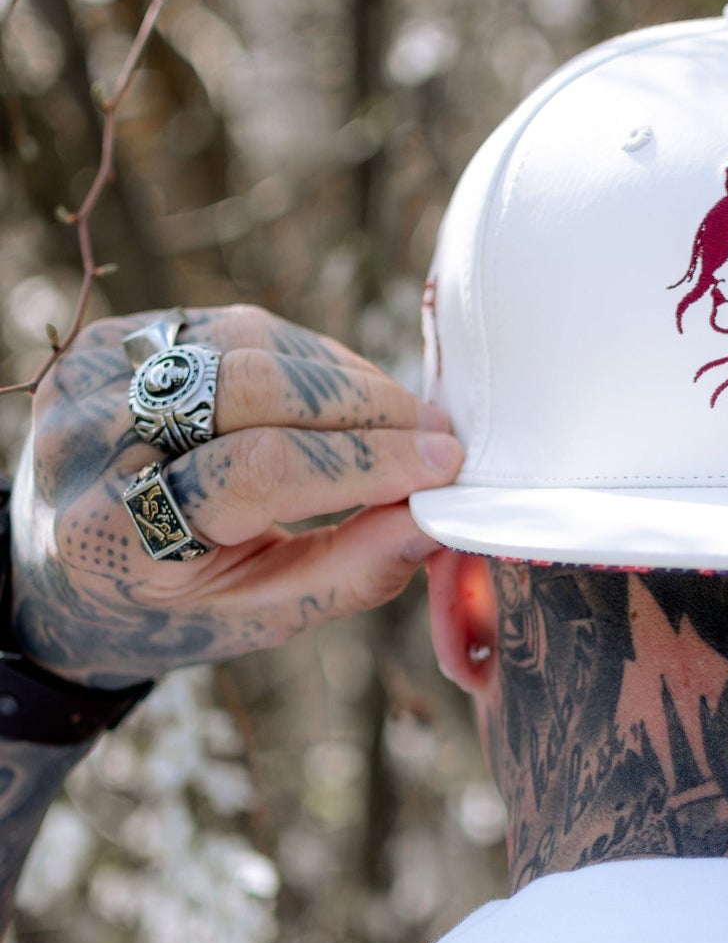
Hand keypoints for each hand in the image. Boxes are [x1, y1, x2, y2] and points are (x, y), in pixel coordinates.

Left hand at [10, 306, 463, 688]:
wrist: (67, 571)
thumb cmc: (175, 606)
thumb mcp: (261, 615)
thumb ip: (352, 571)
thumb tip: (441, 521)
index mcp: (111, 535)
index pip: (259, 471)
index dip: (365, 461)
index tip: (445, 466)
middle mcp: (85, 444)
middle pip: (252, 387)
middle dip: (366, 407)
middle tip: (437, 435)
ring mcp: (90, 380)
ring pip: (249, 342)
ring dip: (347, 379)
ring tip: (401, 420)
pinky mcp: (110, 341)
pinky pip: (235, 326)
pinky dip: (310, 358)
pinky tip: (346, 397)